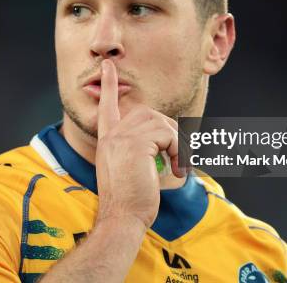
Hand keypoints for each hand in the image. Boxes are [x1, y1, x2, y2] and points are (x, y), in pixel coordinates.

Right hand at [95, 59, 184, 228]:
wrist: (122, 219)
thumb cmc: (131, 201)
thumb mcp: (131, 169)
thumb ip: (139, 148)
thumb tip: (165, 136)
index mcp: (107, 140)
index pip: (107, 105)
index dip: (108, 85)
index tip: (109, 66)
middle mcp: (112, 135)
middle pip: (148, 114)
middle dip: (170, 131)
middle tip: (180, 158)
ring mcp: (121, 138)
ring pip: (160, 123)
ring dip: (177, 144)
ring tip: (178, 166)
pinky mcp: (135, 144)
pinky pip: (168, 134)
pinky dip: (179, 150)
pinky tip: (177, 169)